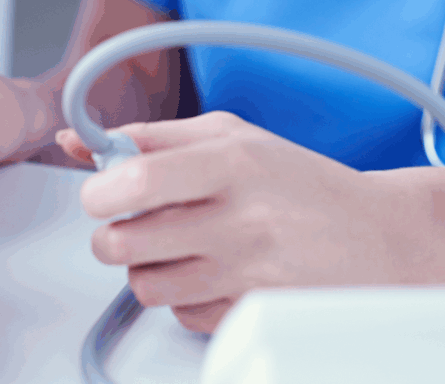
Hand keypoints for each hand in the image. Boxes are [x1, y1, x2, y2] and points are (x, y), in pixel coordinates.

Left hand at [58, 111, 444, 332]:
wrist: (376, 236)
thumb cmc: (296, 181)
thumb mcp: (228, 136)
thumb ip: (148, 137)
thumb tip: (75, 141)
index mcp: (230, 162)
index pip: (136, 179)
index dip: (97, 190)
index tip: (98, 192)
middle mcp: (239, 219)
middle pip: (122, 242)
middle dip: (110, 234)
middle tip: (129, 222)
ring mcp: (247, 274)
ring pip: (141, 285)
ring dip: (145, 266)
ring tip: (176, 246)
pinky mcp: (250, 314)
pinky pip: (178, 313)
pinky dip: (182, 294)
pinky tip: (210, 271)